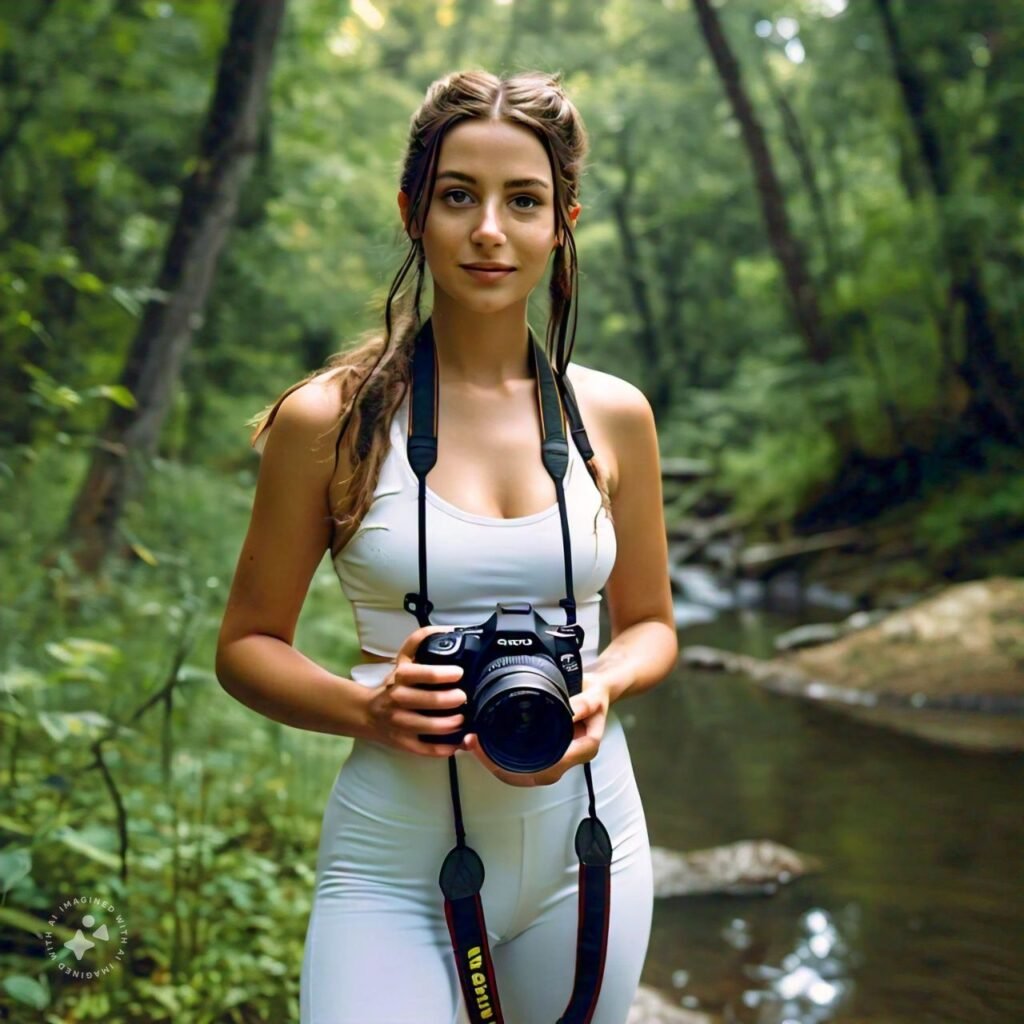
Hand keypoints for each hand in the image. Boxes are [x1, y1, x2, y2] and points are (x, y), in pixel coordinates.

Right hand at [365, 625, 467, 757]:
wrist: (367, 713)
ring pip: (430, 727)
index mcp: (400, 677)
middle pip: (430, 701)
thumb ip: (420, 641)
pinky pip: (427, 750)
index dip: (443, 674)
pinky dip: (446, 748)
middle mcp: (398, 700)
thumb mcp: (402, 659)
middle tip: (464, 697)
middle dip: (453, 699)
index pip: (422, 673)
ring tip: (464, 718)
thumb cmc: (393, 683)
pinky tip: (458, 742)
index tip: (459, 673)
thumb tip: (448, 629)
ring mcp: (400, 724)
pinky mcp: (404, 744)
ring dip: (452, 723)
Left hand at [460, 672, 611, 786]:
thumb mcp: (594, 696)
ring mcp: (556, 758)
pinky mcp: (546, 752)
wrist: (598, 691)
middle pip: (530, 776)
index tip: (496, 752)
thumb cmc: (596, 695)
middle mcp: (568, 759)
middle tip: (475, 747)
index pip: (549, 767)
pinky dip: (502, 759)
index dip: (519, 765)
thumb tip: (568, 711)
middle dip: (499, 766)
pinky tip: (485, 747)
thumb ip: (583, 705)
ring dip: (497, 765)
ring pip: (523, 774)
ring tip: (474, 746)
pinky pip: (523, 764)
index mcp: (582, 750)